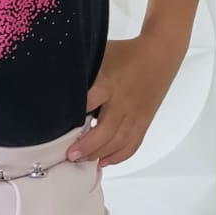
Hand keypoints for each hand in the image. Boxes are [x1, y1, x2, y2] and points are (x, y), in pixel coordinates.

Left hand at [67, 36, 178, 167]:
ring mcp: (135, 114)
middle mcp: (122, 102)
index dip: (75, 116)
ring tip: (82, 160)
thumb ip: (82, 69)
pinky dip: (118, 156)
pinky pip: (132, 144)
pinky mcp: (144, 121)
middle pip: (105, 131)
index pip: (90, 102)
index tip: (59, 129)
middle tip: (70, 155)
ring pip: (118, 142)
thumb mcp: (100, 55)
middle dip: (86, 146)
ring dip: (99, 154)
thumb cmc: (127, 53)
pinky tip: (104, 161)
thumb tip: (55, 75)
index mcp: (109, 83)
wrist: (160, 54)